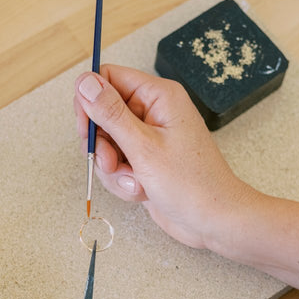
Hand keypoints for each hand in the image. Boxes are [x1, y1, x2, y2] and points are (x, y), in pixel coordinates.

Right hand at [74, 65, 251, 251]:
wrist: (213, 221)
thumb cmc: (192, 185)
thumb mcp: (143, 147)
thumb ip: (111, 113)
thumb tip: (84, 81)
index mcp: (159, 96)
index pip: (108, 77)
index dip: (91, 101)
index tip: (88, 129)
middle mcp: (153, 111)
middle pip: (102, 114)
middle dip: (102, 144)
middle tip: (112, 163)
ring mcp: (148, 137)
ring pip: (107, 143)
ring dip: (113, 169)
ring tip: (135, 182)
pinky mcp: (145, 159)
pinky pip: (117, 163)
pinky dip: (122, 180)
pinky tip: (141, 190)